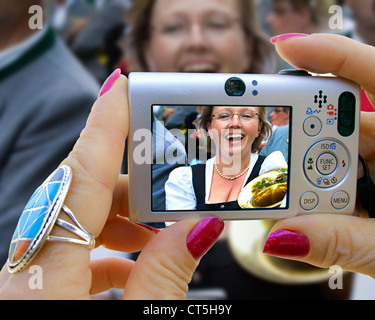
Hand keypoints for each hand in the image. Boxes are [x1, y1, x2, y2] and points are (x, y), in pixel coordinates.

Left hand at [0, 70, 223, 298]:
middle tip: (176, 191)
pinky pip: (68, 248)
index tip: (122, 85)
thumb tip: (200, 228)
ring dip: (122, 219)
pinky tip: (131, 264)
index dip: (105, 126)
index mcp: (46, 276)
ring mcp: (29, 275)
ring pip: (75, 218)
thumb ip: (163, 278)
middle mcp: (29, 267)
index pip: (79, 178)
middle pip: (81, 194)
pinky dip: (104, 247)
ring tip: (161, 240)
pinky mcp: (35, 287)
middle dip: (133, 185)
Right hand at [263, 33, 374, 277]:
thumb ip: (345, 242)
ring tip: (283, 199)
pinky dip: (317, 196)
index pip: (374, 75)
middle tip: (268, 148)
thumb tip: (284, 236)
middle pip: (340, 122)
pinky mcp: (374, 185)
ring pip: (333, 156)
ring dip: (305, 177)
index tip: (285, 47)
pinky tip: (304, 213)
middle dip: (301, 135)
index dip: (330, 55)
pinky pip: (337, 181)